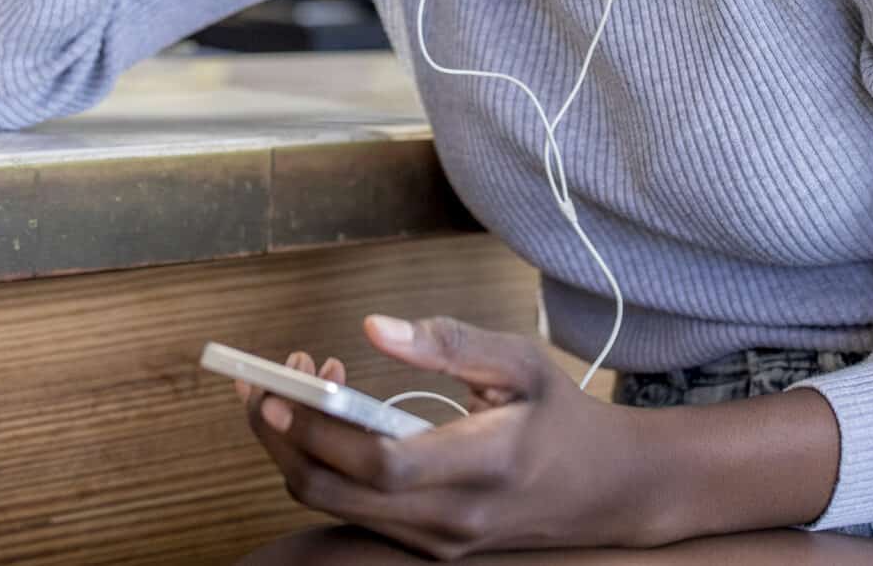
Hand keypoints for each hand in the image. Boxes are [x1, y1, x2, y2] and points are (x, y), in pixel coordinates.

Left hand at [238, 315, 651, 559]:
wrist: (606, 490)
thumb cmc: (560, 416)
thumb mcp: (520, 362)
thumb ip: (449, 343)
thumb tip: (373, 327)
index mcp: (481, 465)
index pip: (380, 463)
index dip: (318, 427)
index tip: (283, 382)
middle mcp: (452, 517)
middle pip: (335, 491)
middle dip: (282, 436)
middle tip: (266, 379)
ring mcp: (437, 540)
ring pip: (334, 505)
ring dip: (298, 448)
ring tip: (302, 385)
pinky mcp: (428, 545)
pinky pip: (354, 511)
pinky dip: (326, 466)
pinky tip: (331, 420)